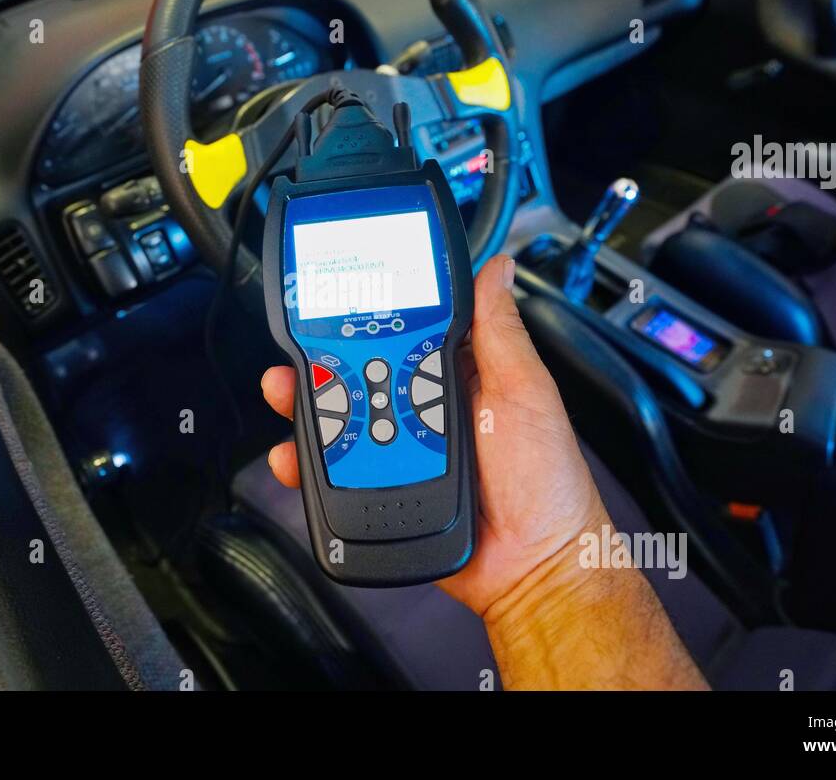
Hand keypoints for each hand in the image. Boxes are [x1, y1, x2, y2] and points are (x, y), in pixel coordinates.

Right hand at [259, 254, 610, 616]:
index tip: (335, 302)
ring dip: (307, 407)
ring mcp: (400, 450)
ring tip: (290, 395)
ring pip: (339, 420)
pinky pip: (334, 474)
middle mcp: (423, 409)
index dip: (368, 318)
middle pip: (359, 374)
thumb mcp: (526, 392)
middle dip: (321, 361)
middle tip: (300, 354)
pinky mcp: (380, 491)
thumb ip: (501, 332)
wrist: (534, 565)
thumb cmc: (546, 481)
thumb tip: (497, 269)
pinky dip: (307, 464)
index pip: (402, 334)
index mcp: (459, 376)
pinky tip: (294, 455)